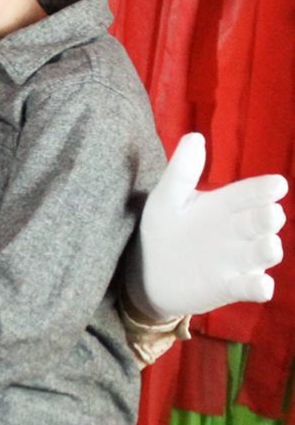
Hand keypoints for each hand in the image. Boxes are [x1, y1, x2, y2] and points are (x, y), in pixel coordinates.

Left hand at [126, 133, 286, 318]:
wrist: (146, 273)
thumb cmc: (161, 229)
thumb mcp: (166, 199)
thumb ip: (181, 171)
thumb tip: (195, 137)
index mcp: (225, 204)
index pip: (249, 193)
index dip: (263, 189)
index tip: (277, 184)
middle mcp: (238, 231)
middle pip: (260, 222)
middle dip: (268, 218)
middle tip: (271, 214)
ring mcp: (237, 260)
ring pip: (262, 253)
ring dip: (268, 250)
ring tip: (269, 246)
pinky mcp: (230, 286)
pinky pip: (250, 286)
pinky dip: (259, 286)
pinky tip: (263, 287)